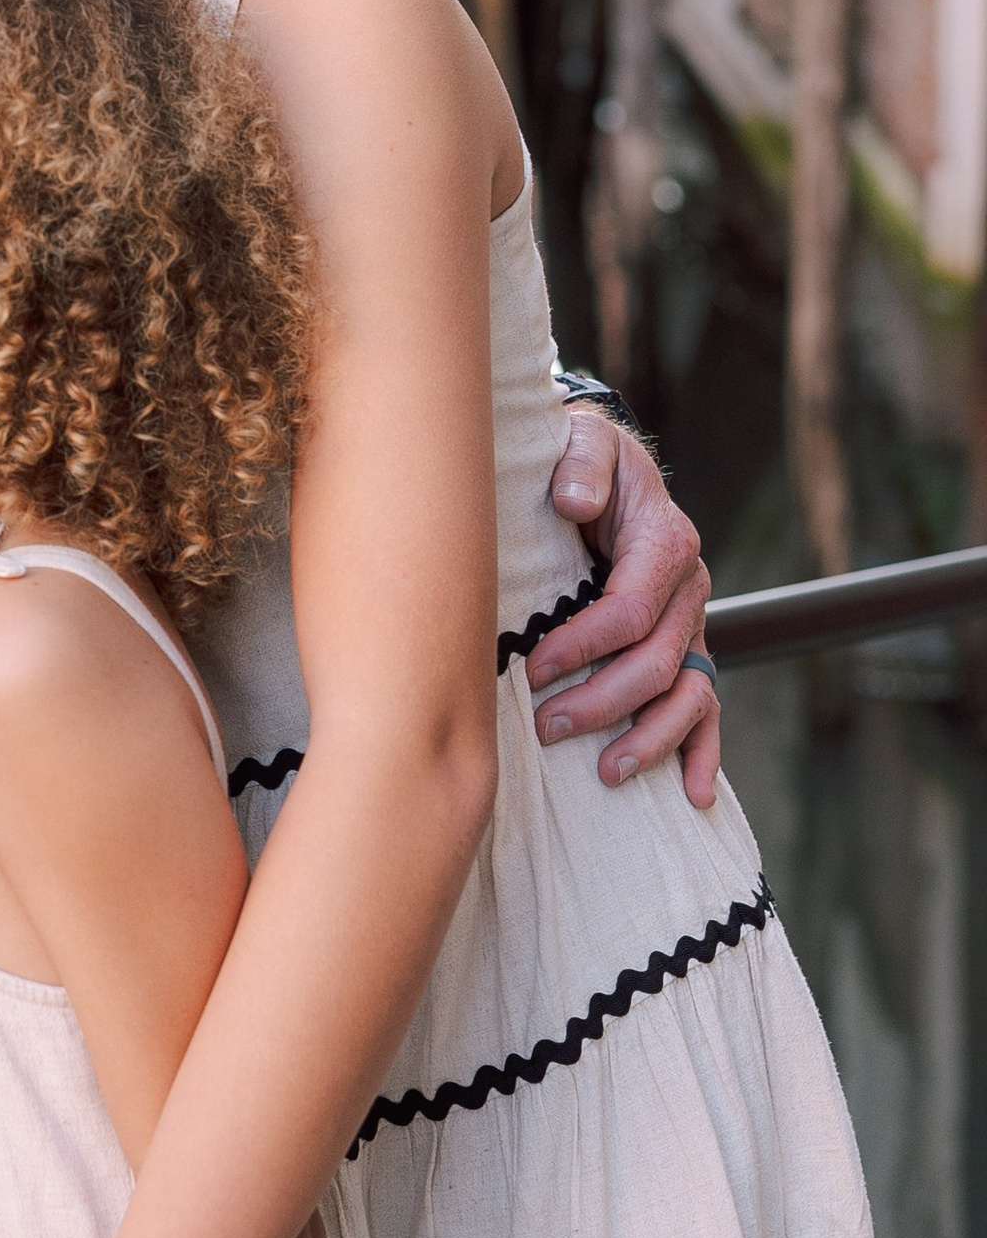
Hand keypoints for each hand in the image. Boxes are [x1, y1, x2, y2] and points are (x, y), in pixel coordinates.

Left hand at [529, 410, 719, 804]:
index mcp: (665, 543)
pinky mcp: (686, 650)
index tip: (532, 670)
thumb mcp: (584, 442)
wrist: (608, 470)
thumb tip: (572, 501)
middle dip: (602, 702)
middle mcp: (688, 590)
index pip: (629, 611)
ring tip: (605, 772)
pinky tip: (692, 795)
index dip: (583, 647)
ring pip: (688, 697)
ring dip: (650, 740)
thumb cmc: (586, 461)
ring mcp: (692, 625)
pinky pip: (705, 708)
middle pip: (656, 663)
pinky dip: (702, 752)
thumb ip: (581, 464)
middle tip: (546, 728)